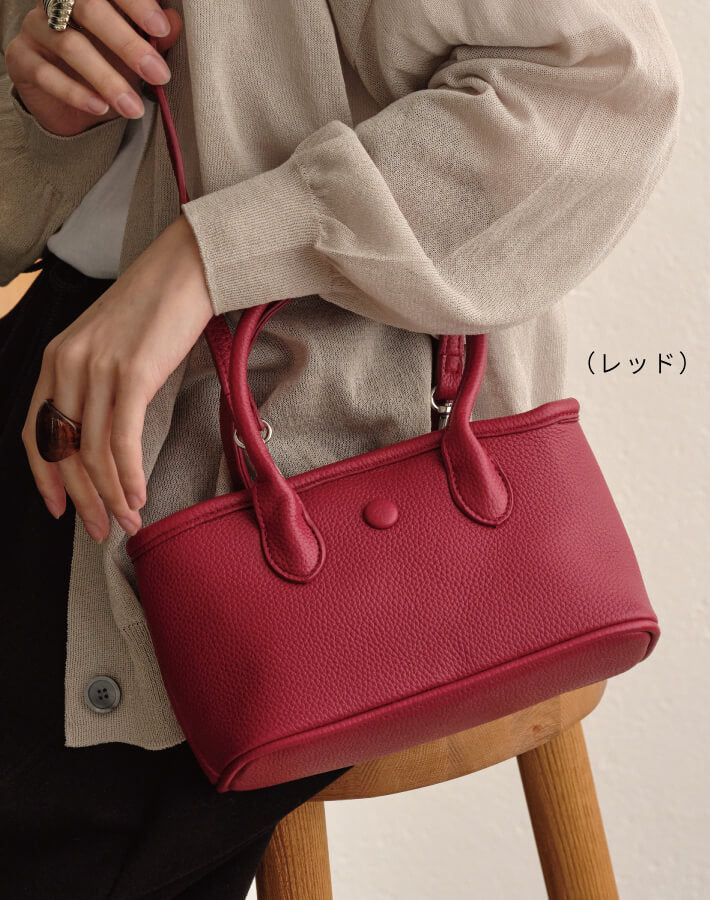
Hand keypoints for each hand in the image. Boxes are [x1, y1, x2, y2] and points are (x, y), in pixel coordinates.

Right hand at [5, 0, 181, 135]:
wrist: (73, 109)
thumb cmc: (108, 69)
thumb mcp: (135, 57)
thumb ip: (154, 39)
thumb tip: (173, 23)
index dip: (135, 4)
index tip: (160, 27)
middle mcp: (58, 4)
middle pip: (89, 10)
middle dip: (127, 43)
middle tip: (157, 74)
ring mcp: (36, 28)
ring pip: (70, 45)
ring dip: (107, 79)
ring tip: (134, 107)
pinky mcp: (21, 59)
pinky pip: (45, 73)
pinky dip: (76, 92)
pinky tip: (100, 108)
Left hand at [22, 216, 214, 541]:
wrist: (185, 269)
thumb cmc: (154, 308)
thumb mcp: (107, 344)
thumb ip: (93, 382)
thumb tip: (103, 433)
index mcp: (56, 359)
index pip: (36, 432)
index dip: (44, 477)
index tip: (59, 509)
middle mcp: (67, 365)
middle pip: (65, 451)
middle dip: (82, 499)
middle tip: (100, 530)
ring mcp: (98, 369)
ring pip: (94, 451)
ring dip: (111, 495)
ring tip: (128, 520)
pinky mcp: (132, 373)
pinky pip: (123, 439)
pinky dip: (128, 474)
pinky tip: (139, 494)